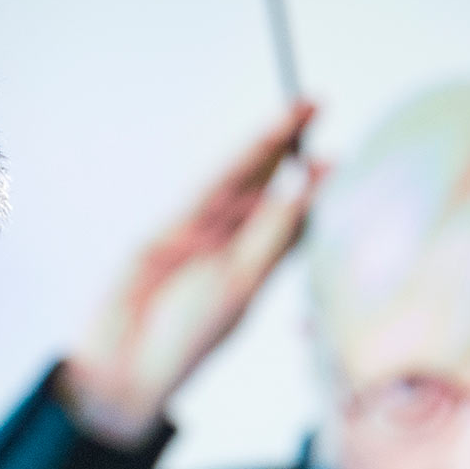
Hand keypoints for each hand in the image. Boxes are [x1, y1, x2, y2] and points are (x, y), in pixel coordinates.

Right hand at [60, 101, 326, 445]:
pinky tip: (260, 141)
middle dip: (290, 148)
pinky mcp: (169, 229)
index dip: (316, 187)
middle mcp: (231, 250)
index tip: (343, 157)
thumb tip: (311, 192)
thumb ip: (274, 236)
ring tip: (295, 111)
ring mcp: (199, 238)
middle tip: (317, 106)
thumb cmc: (187, 339)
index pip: (293, 220)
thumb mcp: (241, 284)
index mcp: (257, 272)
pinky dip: (235, 164)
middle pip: (266, 188)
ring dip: (265, 145)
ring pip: (238, 180)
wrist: (126, 362)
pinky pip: (209, 188)